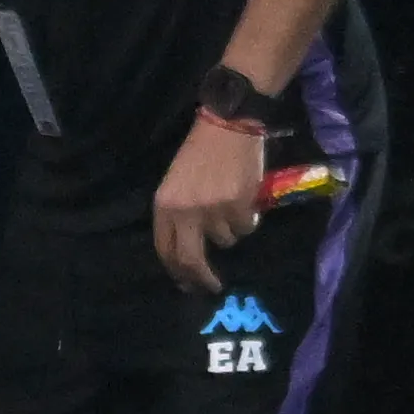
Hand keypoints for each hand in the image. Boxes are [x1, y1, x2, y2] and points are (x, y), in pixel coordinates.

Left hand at [151, 118, 266, 292]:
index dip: (176, 270)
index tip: (186, 283)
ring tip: (232, 205)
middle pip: (190, 259)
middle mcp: (185, 212)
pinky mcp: (238, 206)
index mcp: (164, 205)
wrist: (227, 126)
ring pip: (225, 241)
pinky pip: (246, 227)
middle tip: (211, 286)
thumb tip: (187, 251)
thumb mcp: (176, 184)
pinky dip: (249, 218)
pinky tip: (246, 198)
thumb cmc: (200, 154)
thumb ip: (178, 216)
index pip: (165, 249)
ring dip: (231, 230)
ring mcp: (212, 210)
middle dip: (201, 278)